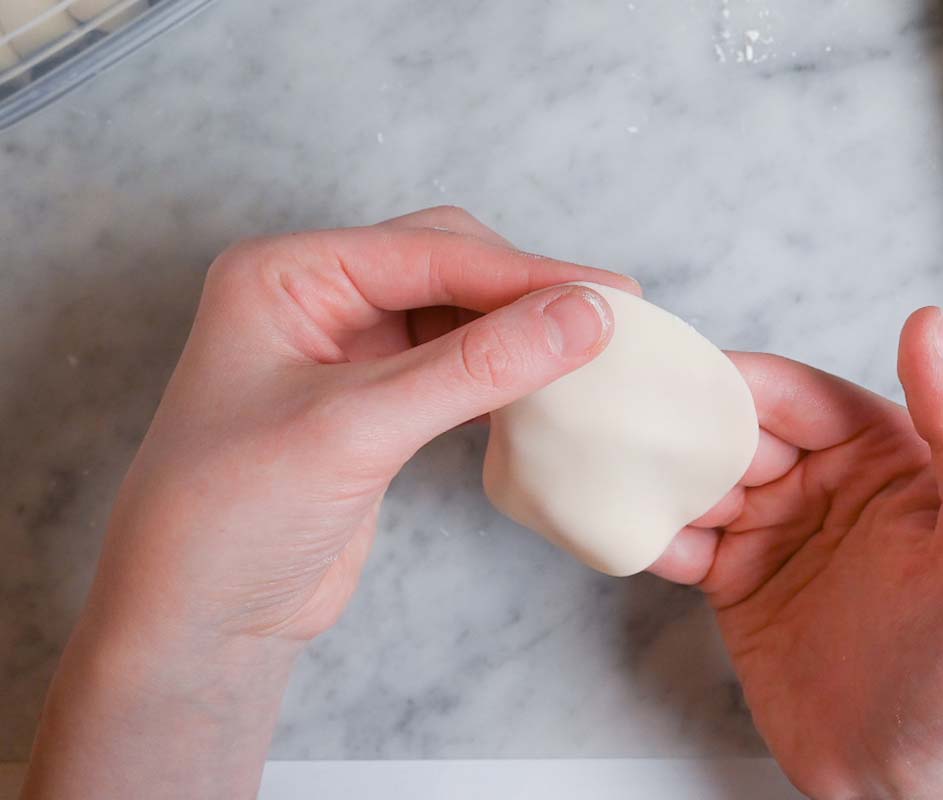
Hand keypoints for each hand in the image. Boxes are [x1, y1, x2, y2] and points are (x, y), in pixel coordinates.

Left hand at [22, 207, 634, 798]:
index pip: (429, 251)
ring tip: (593, 351)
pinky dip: (501, 374)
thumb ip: (477, 366)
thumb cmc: (234, 515)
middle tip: (614, 317)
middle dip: (526, 290)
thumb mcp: (357, 427)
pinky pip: (453, 366)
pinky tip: (545, 387)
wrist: (199, 621)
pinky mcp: (372, 403)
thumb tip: (586, 315)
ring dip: (519, 332)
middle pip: (447, 266)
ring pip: (456, 316)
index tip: (612, 297)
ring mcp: (346, 351)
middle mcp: (316, 299)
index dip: (526, 273)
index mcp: (287, 274)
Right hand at [652, 309, 942, 799]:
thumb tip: (927, 323)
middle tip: (628, 430)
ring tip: (612, 477)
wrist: (911, 786)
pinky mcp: (735, 582)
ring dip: (655, 474)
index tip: (681, 380)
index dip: (739, 383)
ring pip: (698, 478)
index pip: (799, 394)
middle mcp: (827, 483)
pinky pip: (679, 539)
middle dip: (683, 426)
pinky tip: (624, 531)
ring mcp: (777, 532)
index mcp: (889, 456)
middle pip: (735, 429)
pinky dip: (646, 531)